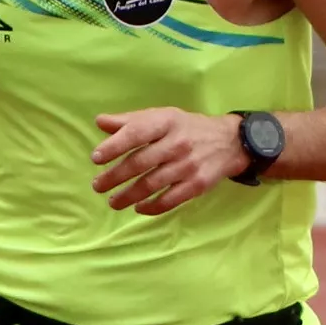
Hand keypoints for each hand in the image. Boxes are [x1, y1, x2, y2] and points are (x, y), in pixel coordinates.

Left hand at [89, 107, 249, 215]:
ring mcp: (188, 166)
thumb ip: (130, 121)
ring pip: (152, 184)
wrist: (229, 142)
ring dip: (128, 195)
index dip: (114, 146)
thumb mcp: (162, 117)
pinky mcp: (197, 185)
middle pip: (141, 162)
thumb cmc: (186, 128)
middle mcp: (177, 144)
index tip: (96, 158)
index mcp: (166, 123)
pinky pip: (170, 200)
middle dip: (115, 176)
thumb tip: (100, 122)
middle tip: (97, 186)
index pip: (136, 133)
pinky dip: (152, 207)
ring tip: (113, 202)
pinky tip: (138, 208)